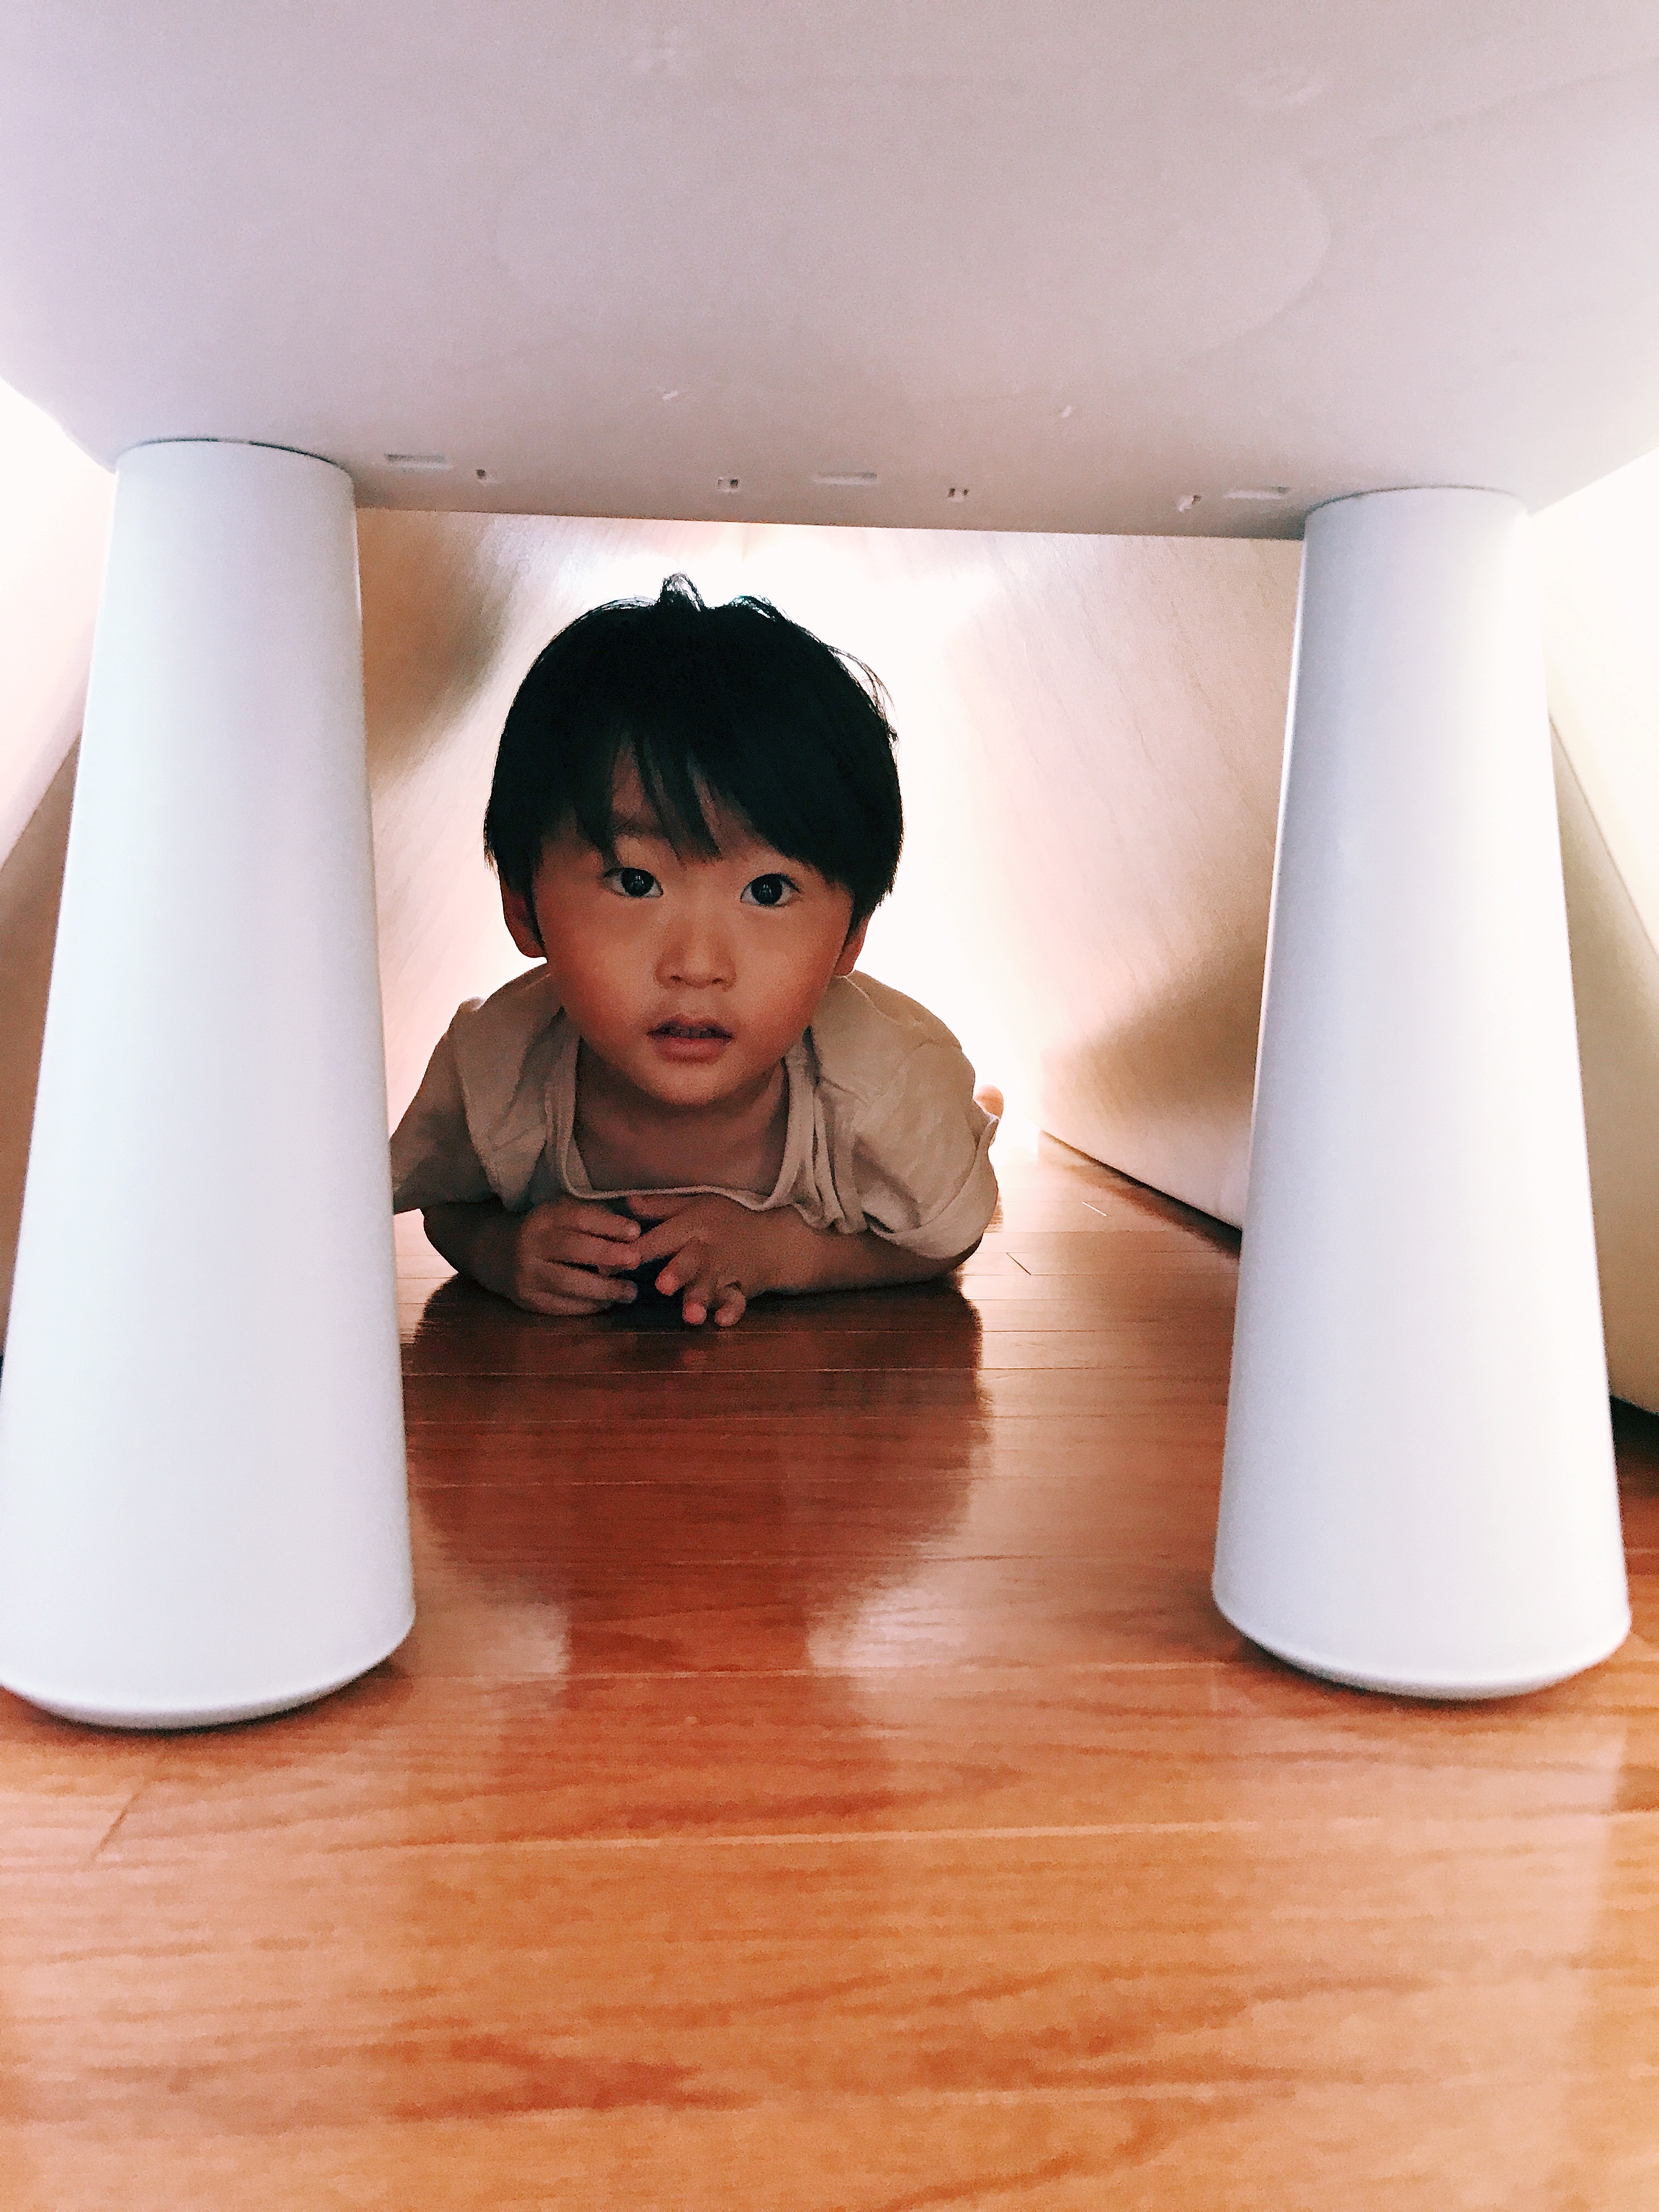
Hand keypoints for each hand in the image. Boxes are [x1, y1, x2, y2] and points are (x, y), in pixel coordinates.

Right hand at [498, 1197, 642, 1315]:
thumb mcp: (563, 1213)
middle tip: (636, 1261)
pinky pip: (563, 1306)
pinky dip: (589, 1306)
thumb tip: (636, 1231)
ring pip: (568, 1283)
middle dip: (607, 1255)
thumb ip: (595, 1218)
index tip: (635, 1232)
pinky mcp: (527, 1300)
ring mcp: (527, 1274)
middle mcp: (531, 1243)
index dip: (608, 1224)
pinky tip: (607, 1302)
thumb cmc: (546, 1231)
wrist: (497, 1253)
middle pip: (572, 1249)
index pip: (578, 1217)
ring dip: (604, 1289)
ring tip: (630, 1292)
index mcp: (544, 1216)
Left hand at [622, 1192, 791, 1326]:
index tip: (609, 1265)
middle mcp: (707, 1249)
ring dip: (701, 1299)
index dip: (636, 1252)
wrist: (774, 1239)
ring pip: (712, 1286)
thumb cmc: (728, 1220)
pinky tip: (722, 1322)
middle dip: (678, 1273)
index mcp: (692, 1225)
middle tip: (662, 1286)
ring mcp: (725, 1271)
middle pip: (690, 1261)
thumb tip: (627, 1203)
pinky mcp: (741, 1290)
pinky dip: (732, 1311)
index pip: (659, 1239)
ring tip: (691, 1316)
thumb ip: (660, 1207)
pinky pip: (737, 1302)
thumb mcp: (696, 1203)